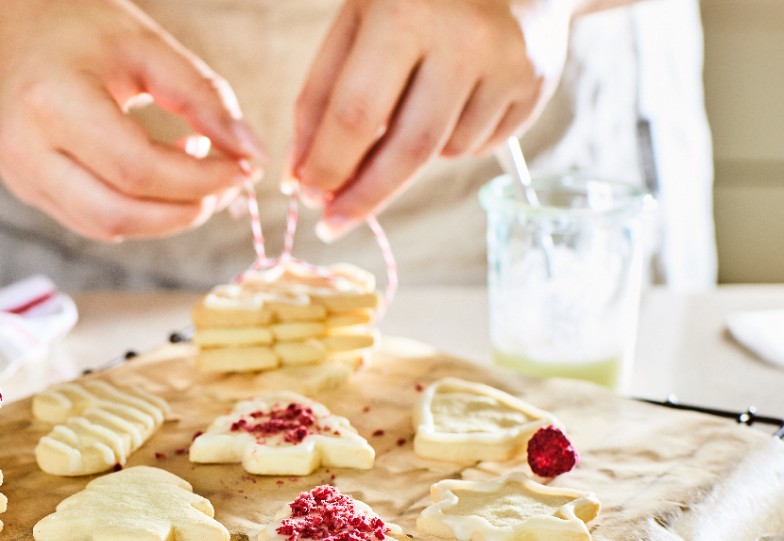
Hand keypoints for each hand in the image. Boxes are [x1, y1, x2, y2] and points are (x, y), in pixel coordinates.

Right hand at [0, 0, 265, 241]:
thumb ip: (202, 96)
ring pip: (106, 228)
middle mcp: (26, 150)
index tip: (243, 168)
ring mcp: (20, 177)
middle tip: (225, 185)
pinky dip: (136, 212)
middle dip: (185, 211)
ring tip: (195, 180)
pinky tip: (157, 179)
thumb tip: (250, 152)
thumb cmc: (71, 26)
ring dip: (163, 218)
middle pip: (120, 214)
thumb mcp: (144, 45)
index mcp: (52, 102)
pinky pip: (90, 222)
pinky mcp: (25, 191)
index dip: (199, 180)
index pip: (137, 169)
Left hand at [288, 0, 574, 240]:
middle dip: (364, 197)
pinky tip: (452, 99)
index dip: (329, 167)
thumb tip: (301, 177)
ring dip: (412, 155)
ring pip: (444, 153)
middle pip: (408, 150)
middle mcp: (463, 38)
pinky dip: (451, 140)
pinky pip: (479, 145)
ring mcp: (506, 62)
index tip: (309, 199)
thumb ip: (320, 98)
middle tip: (334, 223)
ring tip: (411, 107)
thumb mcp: (356, 24)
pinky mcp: (535, 83)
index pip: (356, 115)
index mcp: (404, 11)